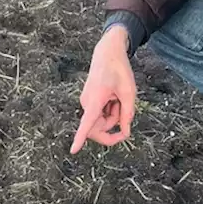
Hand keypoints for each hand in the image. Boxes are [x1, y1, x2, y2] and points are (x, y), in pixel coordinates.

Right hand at [71, 26, 136, 153]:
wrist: (108, 52)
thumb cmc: (119, 70)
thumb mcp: (129, 92)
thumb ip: (128, 114)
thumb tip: (125, 132)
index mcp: (95, 100)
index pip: (87, 123)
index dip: (80, 138)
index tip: (73, 150)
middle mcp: (87, 103)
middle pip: (97, 129)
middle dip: (112, 128)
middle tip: (127, 125)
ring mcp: (87, 102)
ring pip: (101, 121)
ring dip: (113, 116)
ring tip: (120, 99)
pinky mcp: (89, 101)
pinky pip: (100, 114)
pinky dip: (110, 111)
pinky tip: (114, 97)